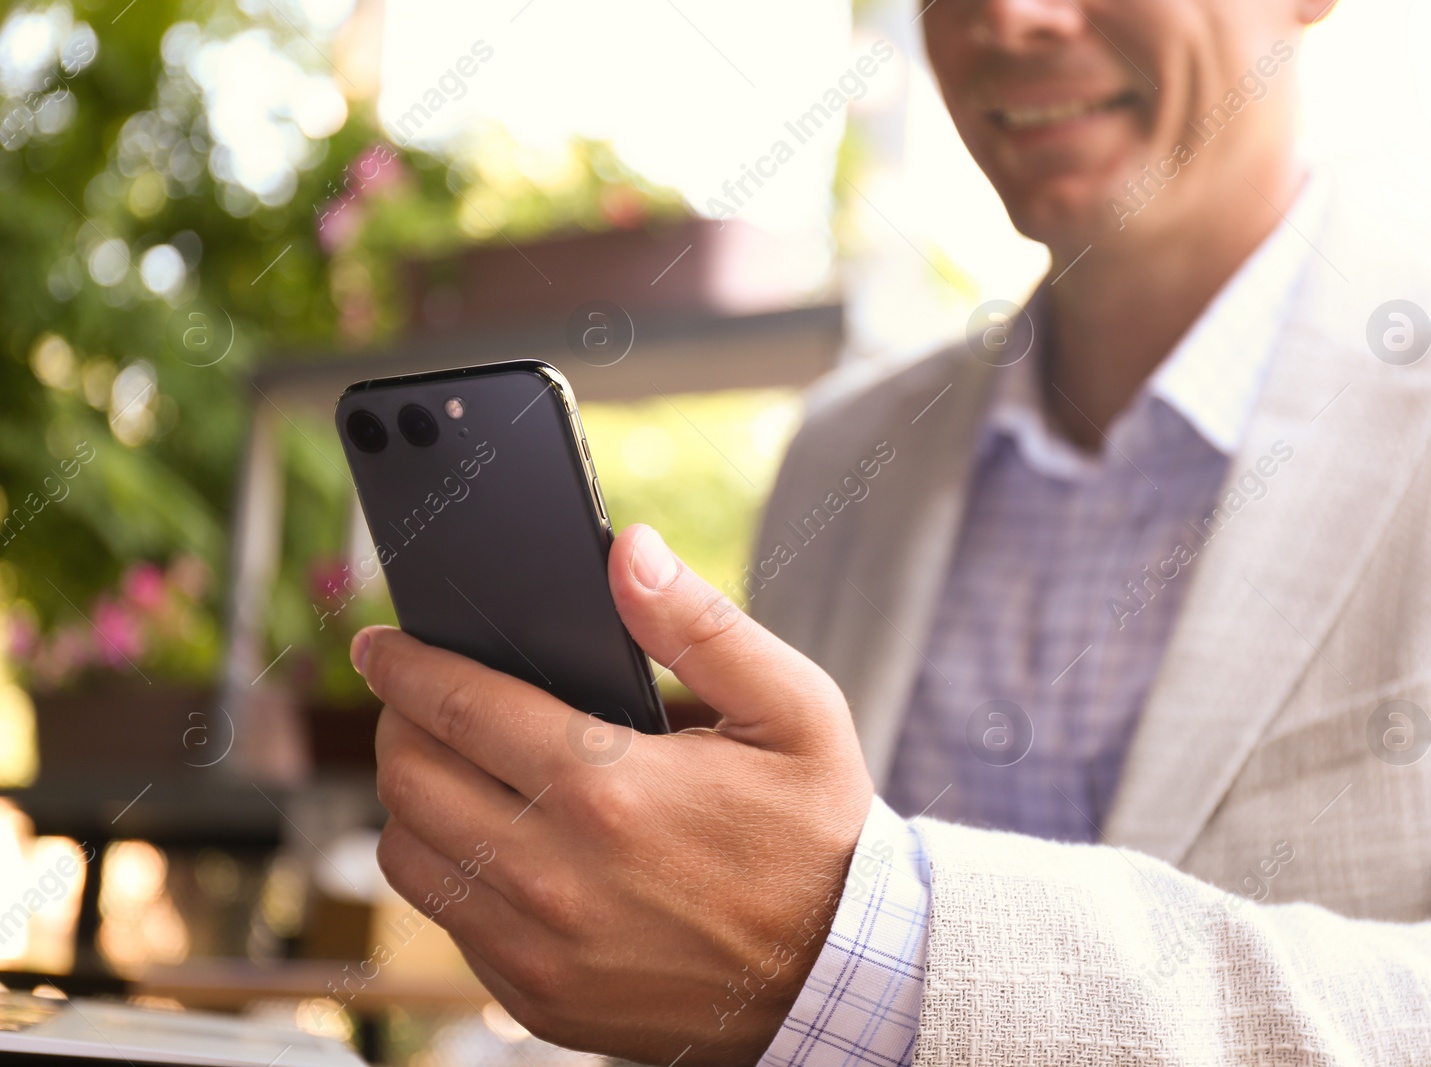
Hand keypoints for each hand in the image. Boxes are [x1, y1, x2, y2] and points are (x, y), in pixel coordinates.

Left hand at [357, 524, 875, 1065]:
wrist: (840, 971)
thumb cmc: (817, 831)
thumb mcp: (792, 709)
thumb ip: (699, 625)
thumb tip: (627, 553)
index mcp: (610, 788)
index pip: (460, 706)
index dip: (405, 665)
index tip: (379, 645)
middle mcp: (558, 875)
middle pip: (409, 780)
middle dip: (398, 725)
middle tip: (419, 702)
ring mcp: (542, 950)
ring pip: (409, 859)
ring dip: (413, 804)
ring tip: (454, 772)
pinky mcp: (540, 1001)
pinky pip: (449, 924)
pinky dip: (452, 875)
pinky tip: (498, 846)